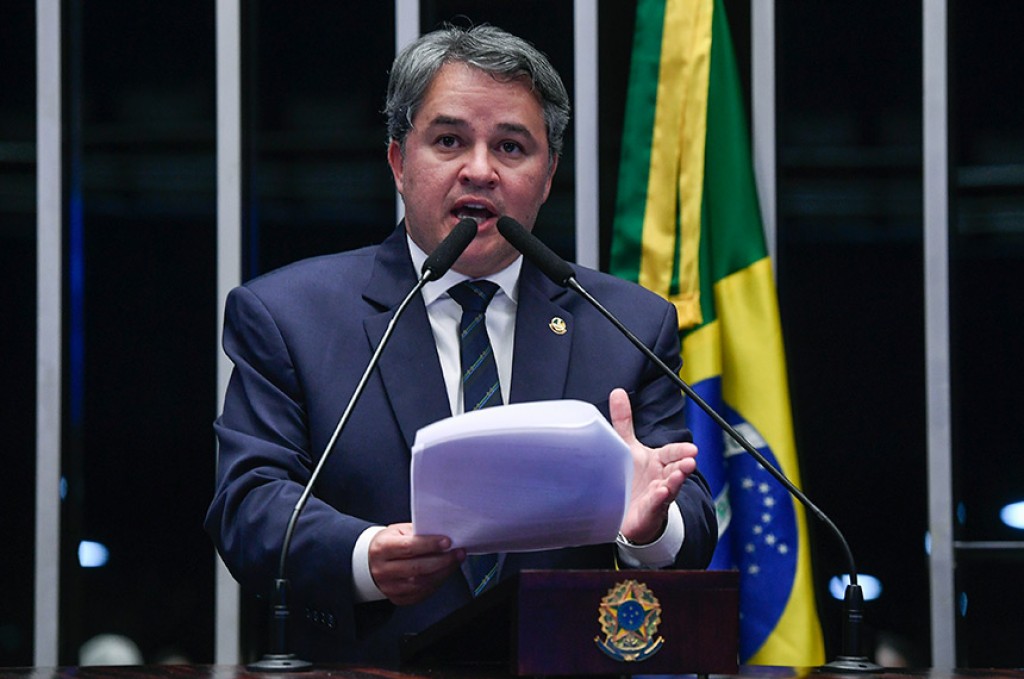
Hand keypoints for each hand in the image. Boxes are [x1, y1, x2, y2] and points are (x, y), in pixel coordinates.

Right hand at [368, 523, 465, 605]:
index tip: (447, 542)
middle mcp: (383, 570)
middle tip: (458, 553)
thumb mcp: (397, 531)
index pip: (408, 548)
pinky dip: (436, 583)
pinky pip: (421, 594)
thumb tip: (441, 534)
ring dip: (442, 572)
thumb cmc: (388, 543)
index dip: (430, 545)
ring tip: (454, 562)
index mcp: (382, 548)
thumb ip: (417, 532)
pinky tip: (443, 573)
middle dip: (442, 560)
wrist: (370, 562)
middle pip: (417, 568)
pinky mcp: (397, 598)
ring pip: (421, 583)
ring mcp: (389, 586)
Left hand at [610, 388, 697, 544]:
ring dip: (675, 482)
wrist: (628, 512)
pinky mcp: (649, 511)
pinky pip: (656, 505)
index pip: (673, 453)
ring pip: (670, 488)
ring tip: (677, 476)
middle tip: (689, 461)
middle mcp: (661, 477)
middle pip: (676, 470)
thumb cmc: (633, 477)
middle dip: (684, 466)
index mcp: (658, 461)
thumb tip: (618, 392)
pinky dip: (658, 500)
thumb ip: (624, 421)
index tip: (692, 450)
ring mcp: (658, 495)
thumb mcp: (628, 447)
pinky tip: (660, 494)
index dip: (682, 451)